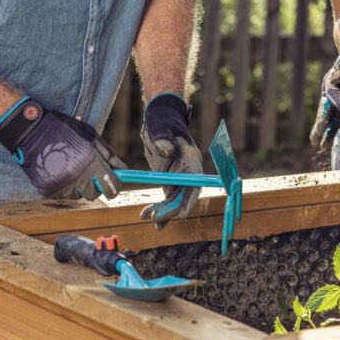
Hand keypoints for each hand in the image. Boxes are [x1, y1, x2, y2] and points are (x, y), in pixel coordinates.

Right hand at [0, 98, 123, 200]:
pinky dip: (63, 187)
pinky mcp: (49, 190)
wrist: (32, 130)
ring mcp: (63, 185)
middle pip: (94, 194)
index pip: (111, 186)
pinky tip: (59, 172)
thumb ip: (108, 155)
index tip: (113, 187)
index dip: (114, 188)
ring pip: (77, 195)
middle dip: (95, 187)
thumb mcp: (90, 136)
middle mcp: (79, 178)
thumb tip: (122, 169)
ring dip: (78, 186)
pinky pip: (62, 194)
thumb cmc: (63, 129)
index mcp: (92, 163)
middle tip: (90, 175)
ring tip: (70, 168)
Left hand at [138, 92, 202, 226]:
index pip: (195, 184)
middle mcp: (187, 172)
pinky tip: (148, 218)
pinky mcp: (169, 182)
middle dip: (170, 209)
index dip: (190, 200)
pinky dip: (158, 209)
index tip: (183, 214)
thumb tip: (165, 152)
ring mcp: (178, 179)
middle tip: (154, 217)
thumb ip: (163, 140)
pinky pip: (165, 199)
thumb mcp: (161, 129)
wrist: (158, 121)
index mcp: (191, 160)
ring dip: (161, 211)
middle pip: (183, 197)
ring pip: (173, 201)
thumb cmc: (163, 122)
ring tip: (144, 217)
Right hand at [310, 50, 339, 150]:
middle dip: (322, 123)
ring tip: (320, 146)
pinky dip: (329, 134)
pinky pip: (333, 123)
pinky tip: (325, 146)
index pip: (334, 93)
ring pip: (326, 120)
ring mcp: (332, 104)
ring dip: (323, 133)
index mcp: (331, 81)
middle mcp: (328, 94)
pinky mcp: (339, 111)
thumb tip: (336, 77)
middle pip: (324, 110)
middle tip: (320, 135)